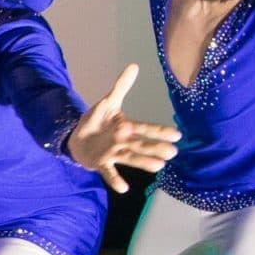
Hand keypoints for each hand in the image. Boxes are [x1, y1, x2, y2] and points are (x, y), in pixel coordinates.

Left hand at [67, 64, 180, 193]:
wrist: (77, 138)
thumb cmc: (96, 122)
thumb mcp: (107, 103)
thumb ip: (121, 87)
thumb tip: (134, 66)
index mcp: (126, 127)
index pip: (145, 128)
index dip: (159, 131)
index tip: (177, 135)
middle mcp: (123, 142)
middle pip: (141, 145)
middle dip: (155, 148)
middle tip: (173, 152)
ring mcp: (112, 154)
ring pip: (130, 158)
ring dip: (143, 162)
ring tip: (158, 167)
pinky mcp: (100, 163)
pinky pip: (109, 172)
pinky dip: (115, 180)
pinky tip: (123, 188)